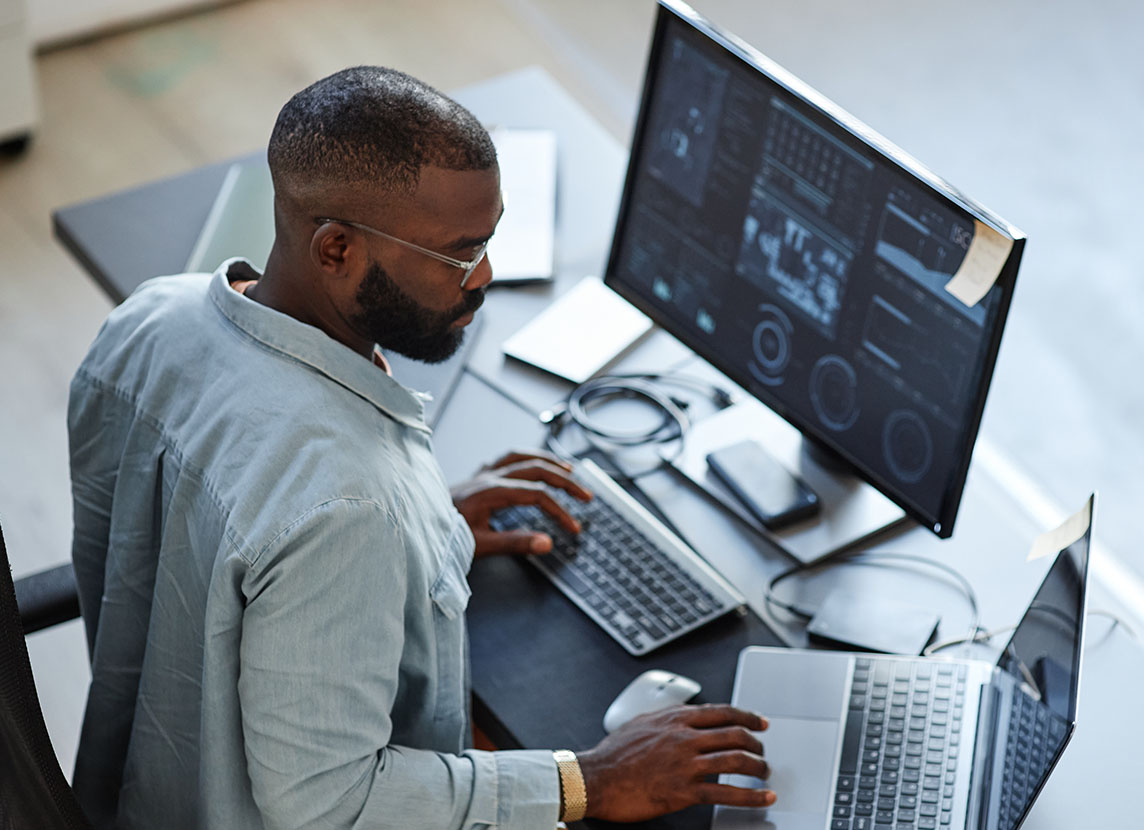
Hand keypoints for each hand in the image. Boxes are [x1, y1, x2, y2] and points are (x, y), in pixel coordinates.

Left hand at [451, 450, 591, 556]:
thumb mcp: (479, 545)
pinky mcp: (476, 477)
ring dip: (548, 461)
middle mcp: (487, 477)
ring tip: (569, 469)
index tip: (573, 528)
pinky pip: (506, 459)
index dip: (560, 510)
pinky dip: (525, 459)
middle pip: (536, 469)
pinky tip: (532, 464)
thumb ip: (515, 543)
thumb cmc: (442, 537)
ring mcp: (480, 474)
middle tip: (586, 495)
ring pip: (521, 457)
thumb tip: (547, 543)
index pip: (537, 495)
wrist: (413, 525)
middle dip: (565, 481)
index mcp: (490, 492)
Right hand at [576, 704, 774, 821]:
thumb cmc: (613, 754)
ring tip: (765, 774)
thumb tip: (681, 716)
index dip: (748, 716)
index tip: (760, 723)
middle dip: (756, 744)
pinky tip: (762, 798)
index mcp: (675, 719)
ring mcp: (685, 764)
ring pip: (735, 761)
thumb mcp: (641, 723)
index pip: (722, 712)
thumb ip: (666, 719)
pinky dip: (750, 796)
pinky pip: (725, 793)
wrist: (595, 778)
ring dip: (758, 768)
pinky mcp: (683, 790)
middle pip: (735, 734)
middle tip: (763, 753)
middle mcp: (684, 737)